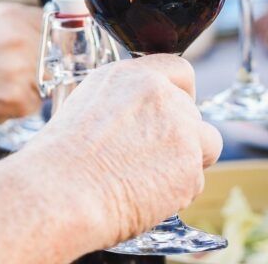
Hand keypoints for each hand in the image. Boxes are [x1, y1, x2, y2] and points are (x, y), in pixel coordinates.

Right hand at [0, 2, 42, 130]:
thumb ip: (15, 24)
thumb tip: (48, 30)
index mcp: (11, 14)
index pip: (52, 25)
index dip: (47, 42)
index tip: (41, 52)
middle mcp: (19, 36)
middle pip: (52, 55)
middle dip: (36, 67)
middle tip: (4, 76)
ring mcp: (20, 67)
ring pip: (45, 80)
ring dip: (27, 88)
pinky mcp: (17, 97)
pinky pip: (34, 104)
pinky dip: (17, 108)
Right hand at [23, 55, 221, 248]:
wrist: (61, 191)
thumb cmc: (62, 157)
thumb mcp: (89, 103)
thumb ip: (125, 99)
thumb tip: (139, 114)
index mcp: (134, 75)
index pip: (181, 70)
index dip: (180, 94)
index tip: (172, 112)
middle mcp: (162, 95)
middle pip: (193, 112)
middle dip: (179, 135)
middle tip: (148, 159)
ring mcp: (181, 129)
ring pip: (205, 145)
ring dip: (187, 161)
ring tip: (151, 179)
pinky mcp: (190, 166)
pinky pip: (195, 180)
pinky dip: (178, 193)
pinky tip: (146, 196)